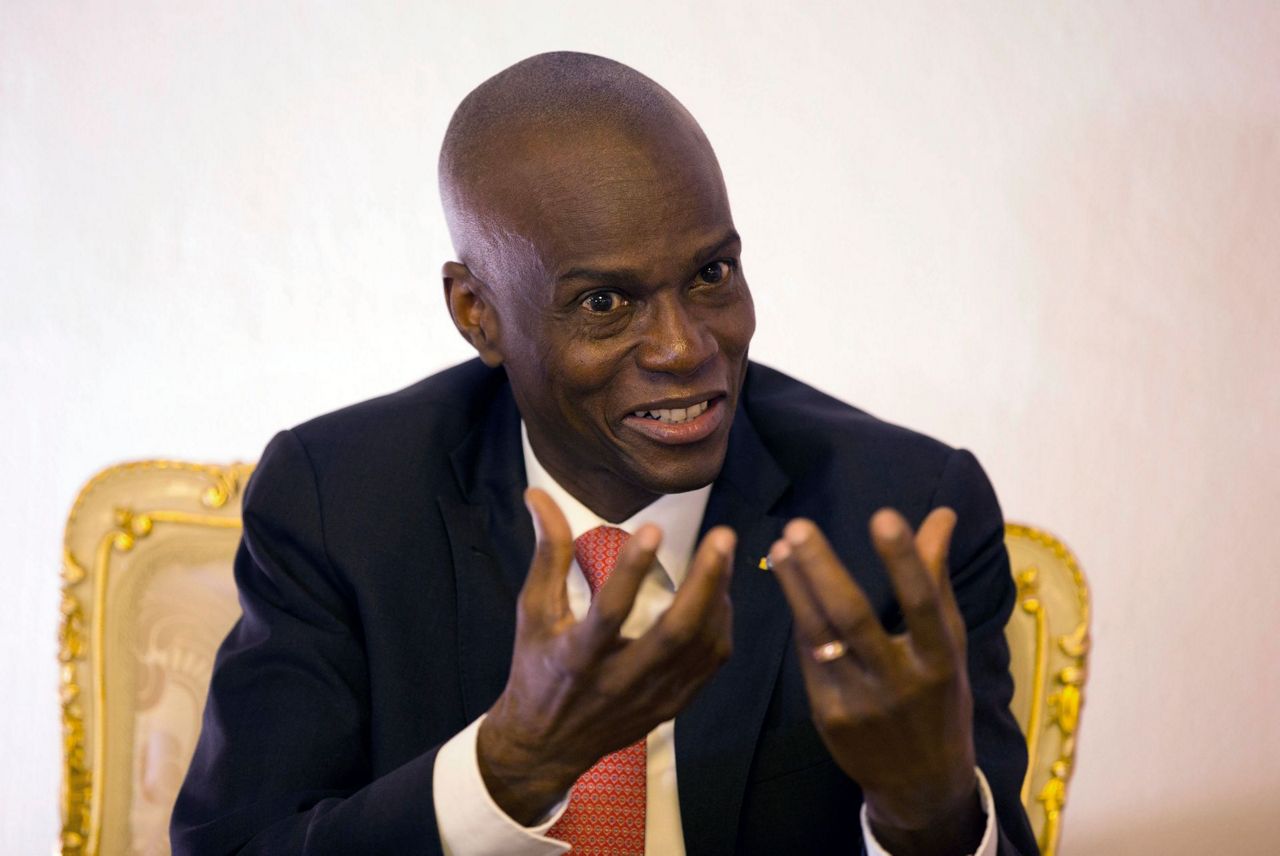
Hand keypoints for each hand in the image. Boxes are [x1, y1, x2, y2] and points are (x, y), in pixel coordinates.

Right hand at [477, 488, 735, 824]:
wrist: (547, 744)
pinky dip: (720, 626)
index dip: (631, 570)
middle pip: (675, 633)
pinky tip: (719, 595)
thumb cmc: (537, 668)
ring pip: (701, 648)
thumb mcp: (532, 612)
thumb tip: (537, 494)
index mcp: (578, 658)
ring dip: (719, 598)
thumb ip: (547, 554)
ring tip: (721, 554)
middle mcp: (619, 681)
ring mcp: (651, 698)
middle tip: (722, 536)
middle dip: (705, 582)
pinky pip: (709, 664)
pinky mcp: (672, 706)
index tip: (652, 528)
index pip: (610, 612)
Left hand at [768, 508, 984, 855]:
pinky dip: (800, 618)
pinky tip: (788, 584)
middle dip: (822, 570)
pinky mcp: (829, 715)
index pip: (922, 603)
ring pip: (820, 636)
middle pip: (854, 618)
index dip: (904, 561)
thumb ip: (936, 578)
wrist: (922, 782)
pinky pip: (810, 658)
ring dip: (796, 588)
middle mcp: (899, 681)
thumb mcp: (949, 643)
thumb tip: (942, 515)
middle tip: (798, 528)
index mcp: (939, 660)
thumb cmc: (939, 697)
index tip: (884, 516)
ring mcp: (860, 701)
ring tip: (781, 548)